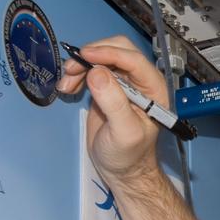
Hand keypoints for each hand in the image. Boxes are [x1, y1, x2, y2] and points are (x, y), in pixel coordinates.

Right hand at [56, 37, 168, 185]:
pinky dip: (77, 74)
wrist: (121, 169)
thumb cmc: (129, 155)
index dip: (109, 53)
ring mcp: (122, 82)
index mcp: (153, 88)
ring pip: (100, 58)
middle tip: (71, 70)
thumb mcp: (124, 132)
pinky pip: (91, 69)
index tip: (85, 55)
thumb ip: (114, 103)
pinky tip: (68, 88)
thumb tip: (96, 73)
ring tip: (66, 86)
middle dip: (92, 56)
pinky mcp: (106, 87)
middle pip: (117, 50)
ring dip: (80, 66)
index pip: (133, 59)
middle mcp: (140, 80)